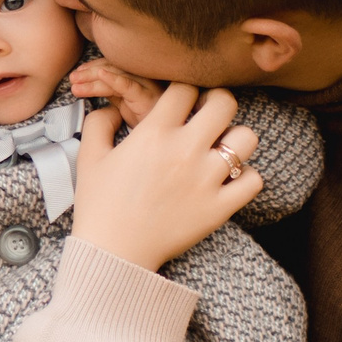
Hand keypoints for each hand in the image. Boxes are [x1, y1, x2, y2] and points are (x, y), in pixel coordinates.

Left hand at [69, 58, 163, 126]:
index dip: (93, 67)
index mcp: (137, 76)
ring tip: (76, 85)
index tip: (76, 74)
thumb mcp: (125, 104)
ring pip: (117, 74)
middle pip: (113, 66)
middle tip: (72, 79)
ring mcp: (148, 86)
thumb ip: (112, 92)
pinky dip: (113, 79)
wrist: (164, 138)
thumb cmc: (148, 121)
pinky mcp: (149, 97)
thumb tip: (92, 85)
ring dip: (93, 78)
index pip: (112, 64)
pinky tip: (100, 76)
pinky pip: (129, 85)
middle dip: (89, 72)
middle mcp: (143, 77)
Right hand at [70, 84, 261, 270]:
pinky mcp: (219, 208)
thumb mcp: (88, 157)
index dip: (185, 90)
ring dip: (236, 139)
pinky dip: (245, 178)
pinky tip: (229, 180)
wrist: (113, 253)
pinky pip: (253, 181)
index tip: (182, 103)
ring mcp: (206, 180)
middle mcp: (184, 151)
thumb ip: (99, 122)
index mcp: (154, 133)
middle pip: (224, 103)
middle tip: (209, 115)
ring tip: (222, 148)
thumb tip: (115, 108)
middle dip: (217, 102)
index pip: (185, 88)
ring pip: (247, 138)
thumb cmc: (99, 205)